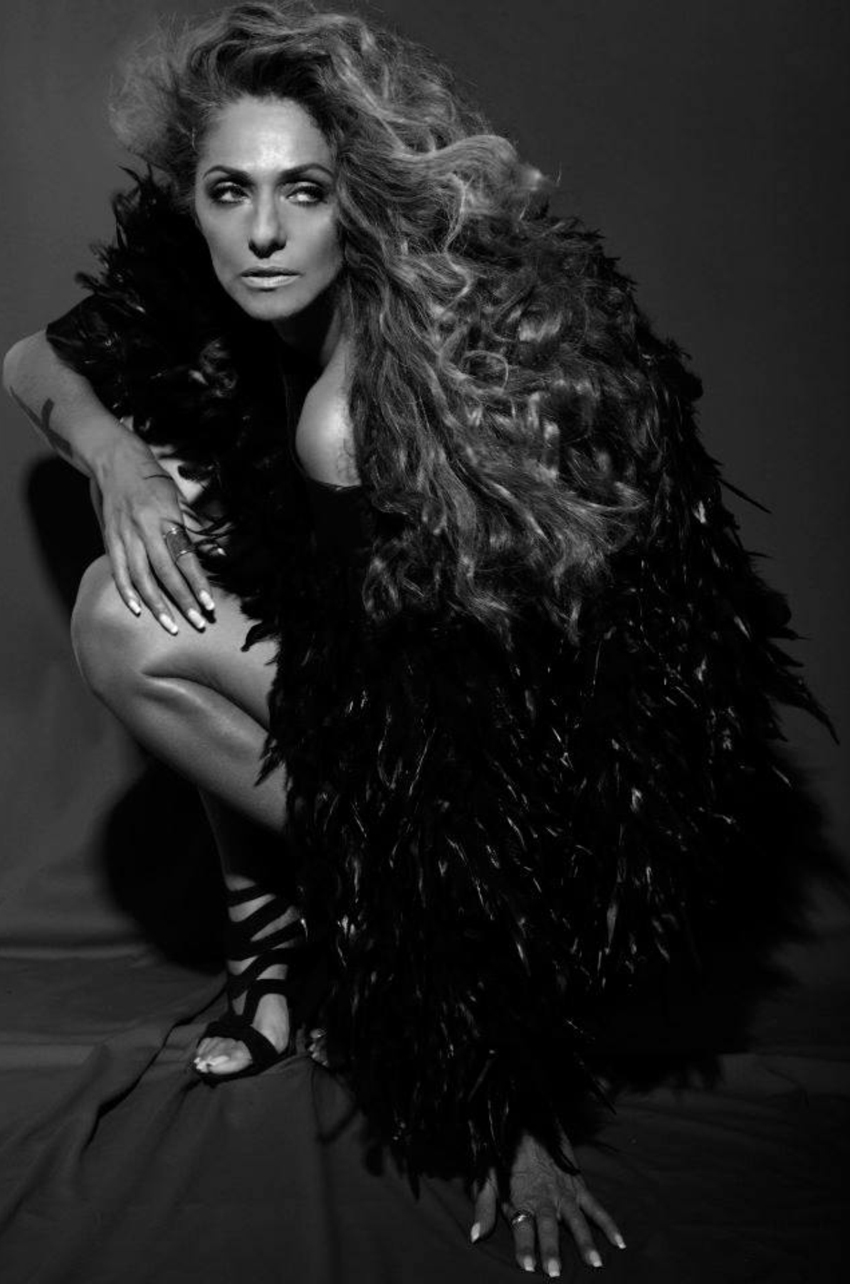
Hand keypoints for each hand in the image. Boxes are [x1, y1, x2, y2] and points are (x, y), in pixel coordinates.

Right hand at [90, 427, 216, 633]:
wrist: (116, 461)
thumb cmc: (154, 481)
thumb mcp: (180, 500)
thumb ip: (198, 530)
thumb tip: (220, 556)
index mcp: (167, 518)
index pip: (186, 557)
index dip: (198, 582)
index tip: (209, 604)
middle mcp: (145, 528)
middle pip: (165, 572)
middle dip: (182, 600)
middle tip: (197, 622)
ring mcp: (125, 535)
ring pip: (141, 577)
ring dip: (157, 604)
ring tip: (170, 625)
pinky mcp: (110, 539)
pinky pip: (118, 572)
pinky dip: (128, 593)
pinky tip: (139, 610)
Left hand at [471, 1131, 624, 1275]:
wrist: (527, 1119)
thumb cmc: (505, 1153)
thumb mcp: (488, 1178)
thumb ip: (483, 1209)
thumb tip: (475, 1237)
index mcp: (521, 1198)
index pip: (522, 1227)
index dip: (524, 1247)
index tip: (527, 1267)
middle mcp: (544, 1198)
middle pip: (548, 1227)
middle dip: (551, 1249)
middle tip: (555, 1272)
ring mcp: (564, 1192)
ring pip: (576, 1220)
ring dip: (584, 1241)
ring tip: (594, 1263)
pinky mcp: (578, 1185)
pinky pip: (596, 1207)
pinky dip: (608, 1224)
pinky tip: (619, 1242)